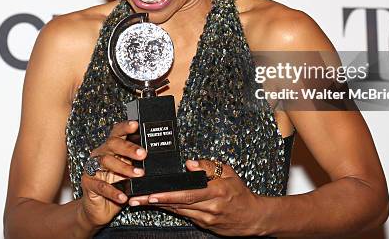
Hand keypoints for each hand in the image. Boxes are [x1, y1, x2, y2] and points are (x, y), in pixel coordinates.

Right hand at [78, 120, 146, 229]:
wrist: (99, 208)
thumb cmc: (117, 187)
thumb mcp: (129, 172)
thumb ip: (137, 163)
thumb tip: (156, 158)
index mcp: (110, 148)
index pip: (117, 133)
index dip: (125, 127)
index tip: (136, 125)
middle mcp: (100, 154)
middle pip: (112, 144)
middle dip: (129, 148)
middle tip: (143, 154)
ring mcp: (92, 168)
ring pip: (106, 162)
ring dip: (124, 168)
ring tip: (138, 174)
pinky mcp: (88, 184)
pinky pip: (101, 186)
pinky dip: (113, 191)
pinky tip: (123, 196)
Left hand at [128, 159, 266, 235]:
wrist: (253, 218)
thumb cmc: (241, 193)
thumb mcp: (229, 173)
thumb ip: (209, 167)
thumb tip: (190, 163)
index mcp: (215, 192)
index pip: (187, 194)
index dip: (167, 195)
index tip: (151, 194)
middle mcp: (209, 207)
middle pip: (177, 204)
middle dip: (154, 202)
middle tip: (135, 199)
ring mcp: (205, 219)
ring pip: (178, 211)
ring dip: (158, 206)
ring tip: (139, 201)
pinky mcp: (204, 225)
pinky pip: (184, 215)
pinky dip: (170, 209)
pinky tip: (158, 204)